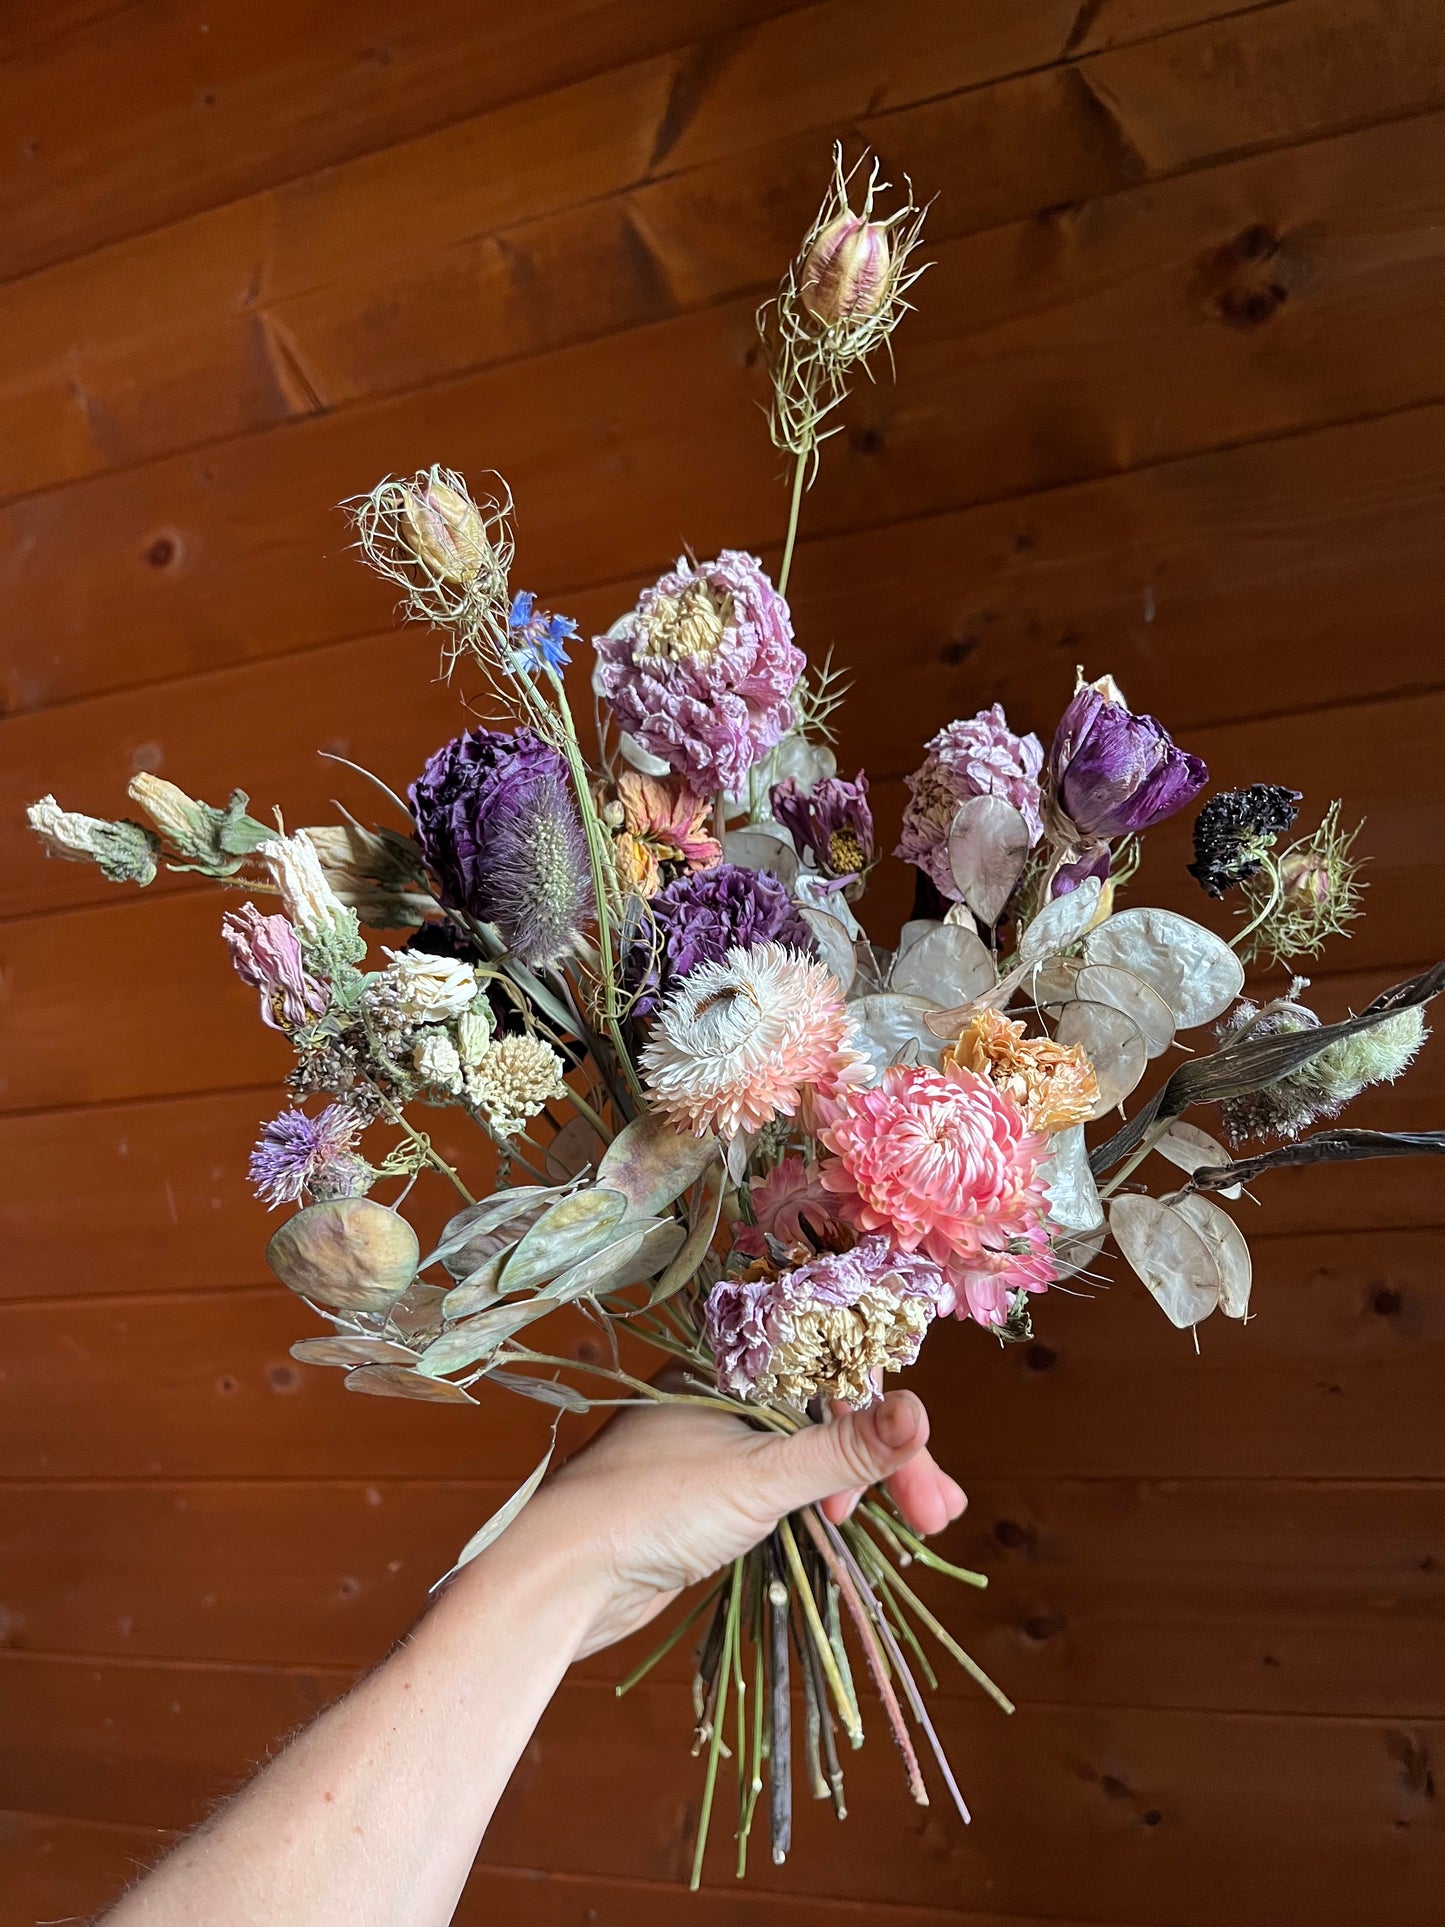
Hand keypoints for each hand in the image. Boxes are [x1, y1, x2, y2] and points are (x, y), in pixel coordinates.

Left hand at [491, 1389, 965, 1657]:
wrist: (561, 1577)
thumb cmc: (648, 1508)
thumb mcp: (760, 1477)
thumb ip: (843, 1447)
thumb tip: (922, 1410)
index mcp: (728, 1363)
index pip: (832, 1375)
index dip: (888, 1424)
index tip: (931, 1487)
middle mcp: (723, 1394)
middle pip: (827, 1413)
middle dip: (885, 1462)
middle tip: (936, 1515)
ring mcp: (714, 1445)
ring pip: (807, 1452)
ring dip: (860, 1486)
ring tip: (917, 1527)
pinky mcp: (706, 1495)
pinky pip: (780, 1487)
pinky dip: (820, 1507)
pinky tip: (851, 1529)